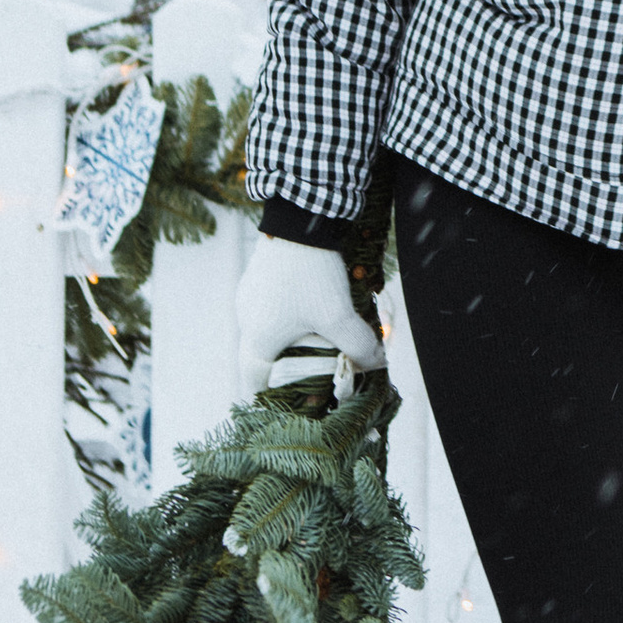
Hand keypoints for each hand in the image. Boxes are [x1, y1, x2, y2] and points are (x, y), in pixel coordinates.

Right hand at [233, 236, 382, 395]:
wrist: (298, 221)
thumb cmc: (311, 276)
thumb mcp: (339, 316)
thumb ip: (359, 347)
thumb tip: (377, 365)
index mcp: (257, 339)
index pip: (255, 384)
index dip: (274, 398)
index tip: (297, 401)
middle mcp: (246, 320)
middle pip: (264, 358)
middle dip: (291, 368)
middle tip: (318, 370)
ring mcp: (250, 297)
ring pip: (269, 330)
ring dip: (293, 339)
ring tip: (322, 337)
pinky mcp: (259, 277)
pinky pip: (272, 307)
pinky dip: (291, 315)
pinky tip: (315, 306)